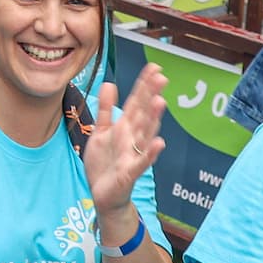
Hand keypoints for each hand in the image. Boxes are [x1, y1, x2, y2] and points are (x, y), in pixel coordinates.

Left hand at [82, 63, 166, 217]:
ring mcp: (133, 154)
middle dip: (151, 96)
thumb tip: (109, 83)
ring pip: (145, 134)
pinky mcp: (130, 172)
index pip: (136, 102)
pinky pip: (141, 161)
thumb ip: (106, 109)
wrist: (103, 195)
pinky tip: (159, 142)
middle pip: (143, 114)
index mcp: (125, 127)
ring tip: (159, 102)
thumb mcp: (101, 132)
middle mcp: (132, 138)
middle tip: (161, 77)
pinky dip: (150, 153)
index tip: (154, 67)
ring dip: (152, 119)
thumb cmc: (105, 164)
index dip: (144, 85)